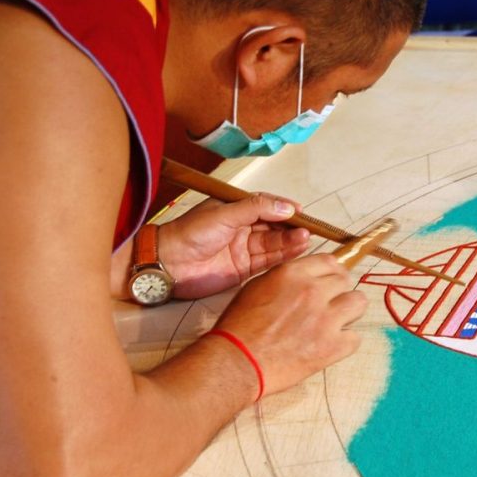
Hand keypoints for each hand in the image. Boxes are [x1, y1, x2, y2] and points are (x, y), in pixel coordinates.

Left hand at [157, 194, 310, 299]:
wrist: (168, 264)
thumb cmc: (190, 233)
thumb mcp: (224, 214)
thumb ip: (255, 209)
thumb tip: (285, 206)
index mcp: (235, 210)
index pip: (266, 206)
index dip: (284, 209)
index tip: (302, 212)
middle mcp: (241, 228)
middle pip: (272, 227)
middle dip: (291, 228)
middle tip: (308, 230)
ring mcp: (242, 250)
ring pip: (272, 245)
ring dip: (289, 243)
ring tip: (305, 240)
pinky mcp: (243, 270)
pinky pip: (267, 262)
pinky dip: (282, 258)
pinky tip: (295, 253)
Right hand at [207, 254, 366, 400]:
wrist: (237, 362)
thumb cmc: (240, 326)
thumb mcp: (258, 286)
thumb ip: (287, 278)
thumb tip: (307, 277)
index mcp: (293, 273)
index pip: (330, 261)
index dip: (330, 272)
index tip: (328, 282)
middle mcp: (313, 291)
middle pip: (346, 280)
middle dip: (339, 291)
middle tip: (329, 304)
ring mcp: (325, 319)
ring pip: (359, 303)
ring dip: (349, 312)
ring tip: (335, 322)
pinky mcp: (332, 346)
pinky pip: (355, 338)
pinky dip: (344, 342)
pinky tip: (330, 344)